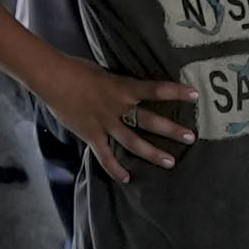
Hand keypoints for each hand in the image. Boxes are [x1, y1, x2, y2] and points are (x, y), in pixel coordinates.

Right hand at [49, 64, 198, 178]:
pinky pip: (105, 156)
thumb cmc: (77, 69)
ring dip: (152, 153)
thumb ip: (120, 84)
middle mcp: (118, 107)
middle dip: (172, 130)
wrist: (53, 78)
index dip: (176, 91)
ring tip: (170, 162)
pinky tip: (127, 178)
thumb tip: (133, 90)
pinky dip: (115, 168)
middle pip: (150, 121)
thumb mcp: (105, 72)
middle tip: (191, 138)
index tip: (195, 95)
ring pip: (133, 142)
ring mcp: (105, 123)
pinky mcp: (92, 135)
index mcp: (123, 87)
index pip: (156, 89)